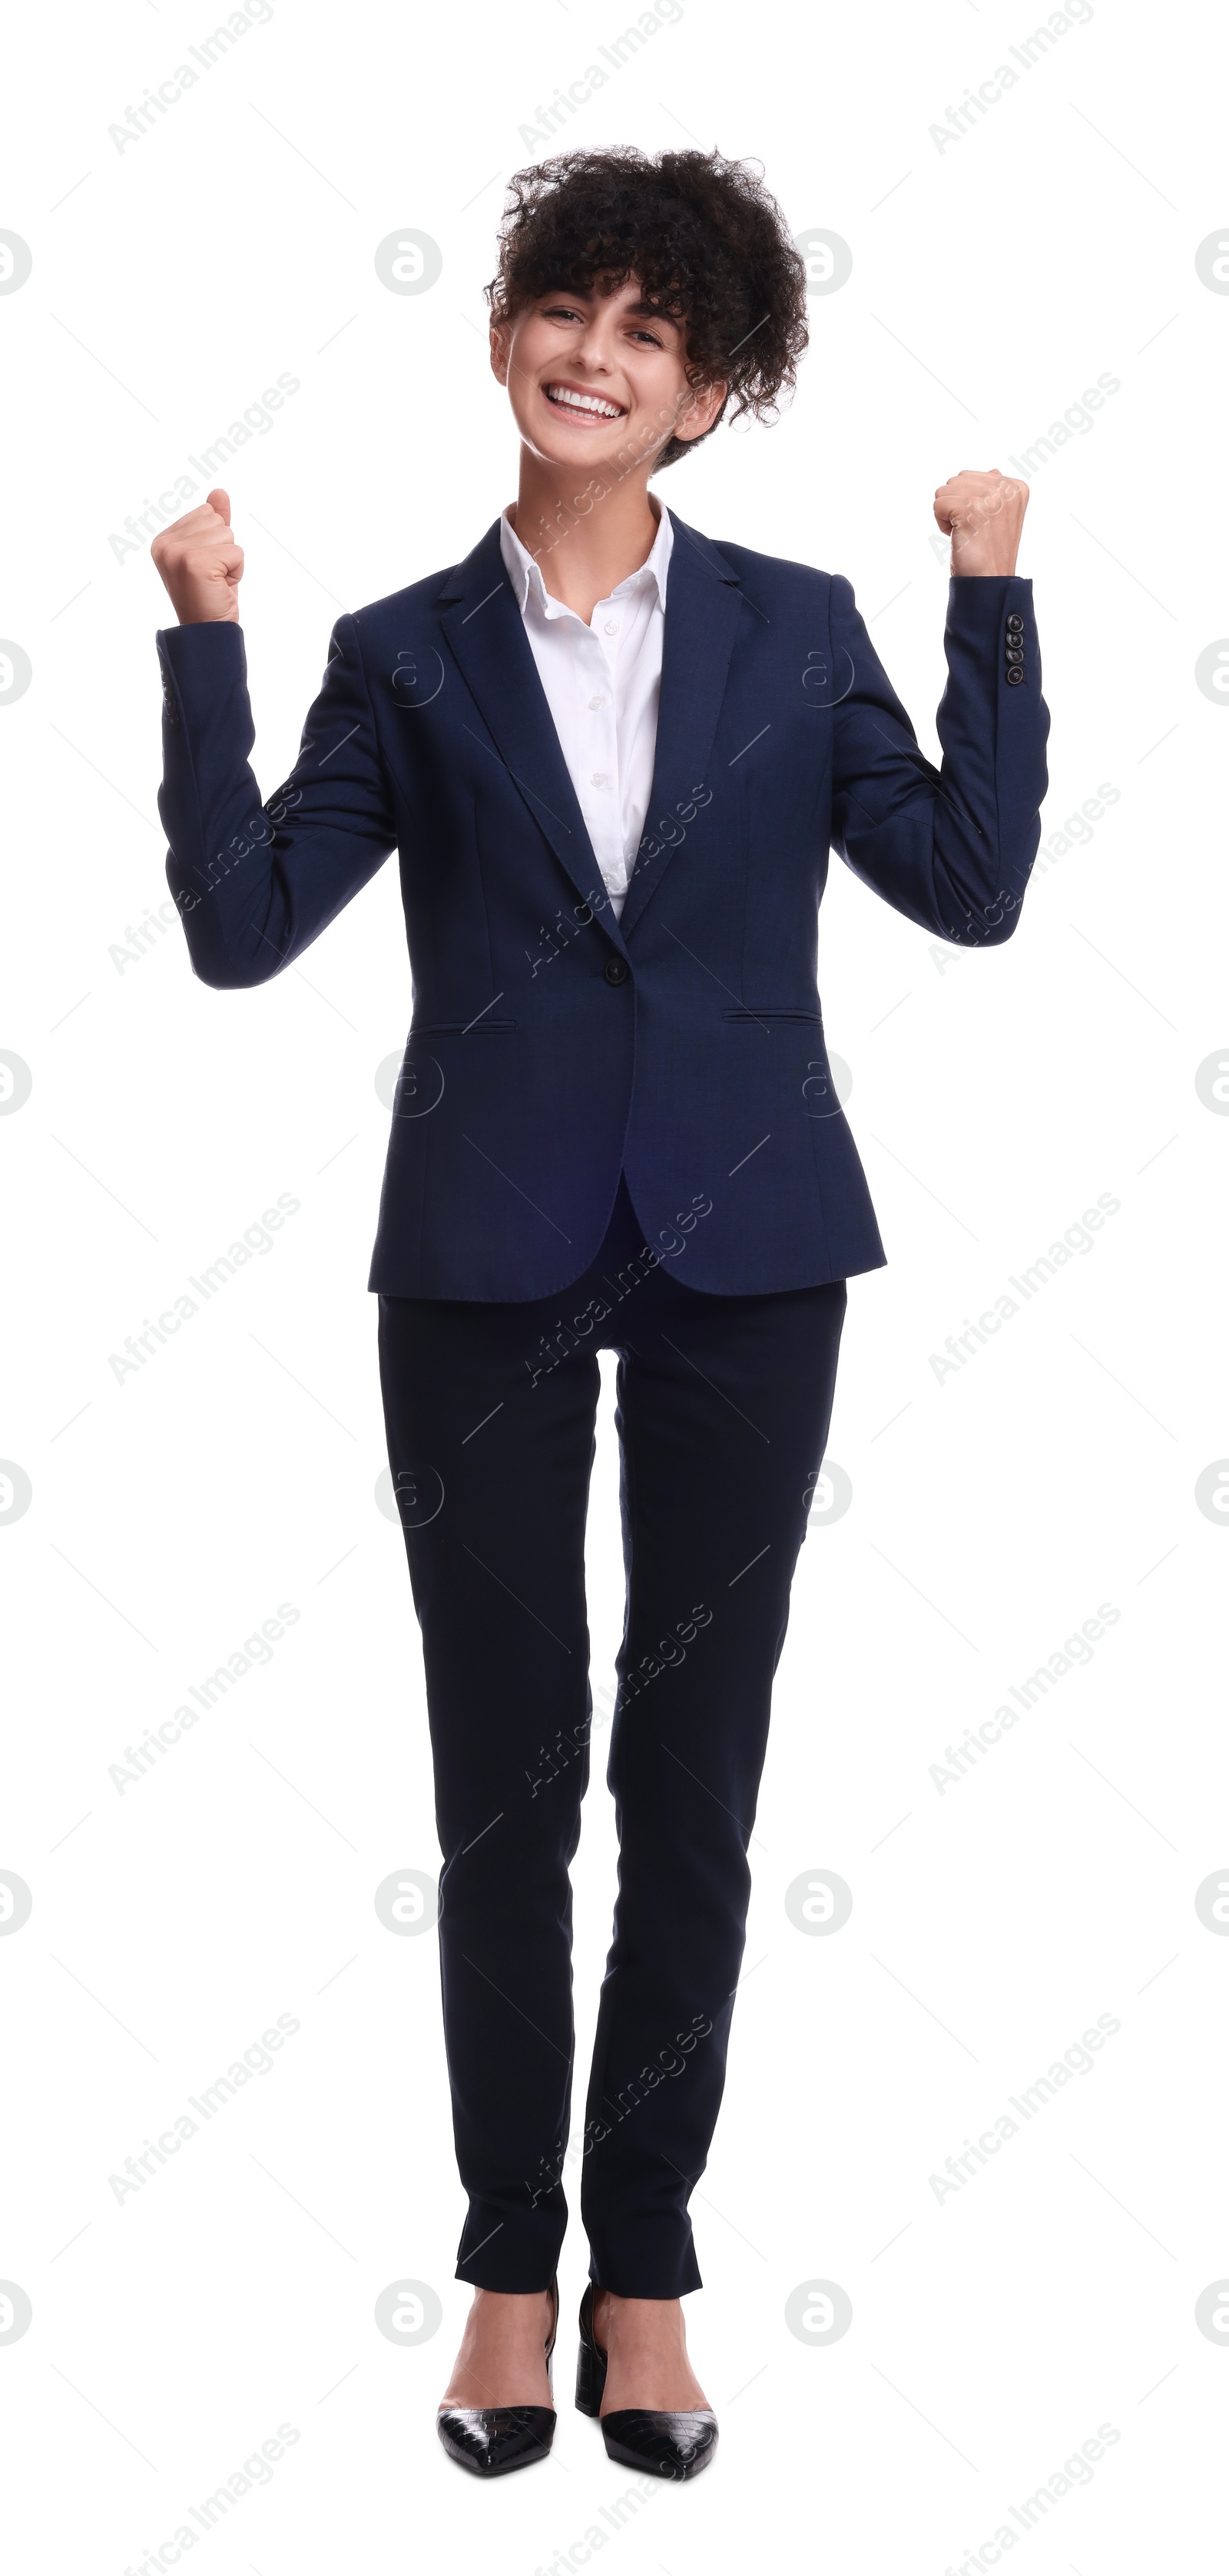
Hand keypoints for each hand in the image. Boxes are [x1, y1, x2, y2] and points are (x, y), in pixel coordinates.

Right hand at [151, 487, 243, 622]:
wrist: (208, 633)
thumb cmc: (210, 596)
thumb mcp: (212, 554)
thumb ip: (213, 522)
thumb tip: (219, 492)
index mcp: (164, 540)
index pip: (206, 513)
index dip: (216, 542)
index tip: (204, 568)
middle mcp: (165, 544)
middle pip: (216, 520)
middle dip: (224, 549)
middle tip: (212, 576)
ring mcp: (177, 552)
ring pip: (227, 534)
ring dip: (231, 561)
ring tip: (216, 582)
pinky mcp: (195, 562)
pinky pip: (235, 551)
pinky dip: (236, 571)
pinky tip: (220, 586)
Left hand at [933, 468, 1027, 576]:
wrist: (990, 580)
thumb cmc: (991, 551)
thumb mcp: (1002, 516)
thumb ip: (997, 490)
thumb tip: (993, 471)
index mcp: (1016, 487)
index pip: (971, 477)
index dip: (968, 502)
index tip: (983, 524)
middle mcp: (1006, 487)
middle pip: (956, 480)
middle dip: (956, 505)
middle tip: (972, 529)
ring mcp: (988, 497)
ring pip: (944, 490)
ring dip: (948, 515)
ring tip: (966, 533)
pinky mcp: (969, 508)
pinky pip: (938, 504)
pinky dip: (941, 524)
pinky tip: (958, 536)